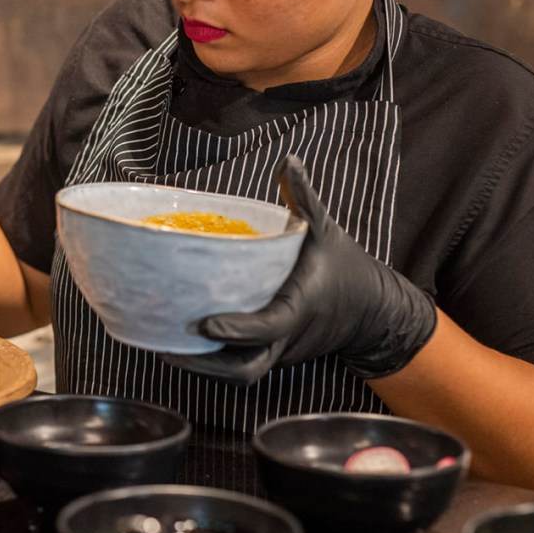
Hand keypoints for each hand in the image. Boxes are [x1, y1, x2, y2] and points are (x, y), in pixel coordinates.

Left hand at [162, 155, 437, 385]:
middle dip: (205, 366)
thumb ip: (304, 198)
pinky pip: (239, 366)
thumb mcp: (326, 230)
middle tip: (164, 345)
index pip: (265, 327)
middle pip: (244, 369)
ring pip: (237, 374)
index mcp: (299, 308)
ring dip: (200, 367)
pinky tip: (176, 344)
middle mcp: (286, 338)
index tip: (202, 325)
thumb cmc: (345, 268)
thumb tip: (288, 159)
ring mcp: (278, 352)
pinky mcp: (271, 355)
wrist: (373, 314)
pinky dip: (210, 361)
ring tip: (160, 346)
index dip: (234, 330)